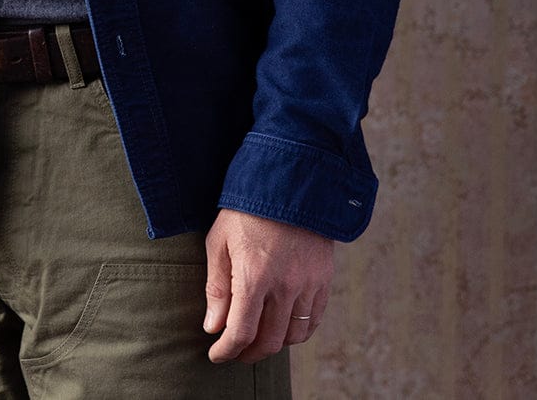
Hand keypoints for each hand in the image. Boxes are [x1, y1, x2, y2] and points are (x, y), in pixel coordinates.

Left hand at [203, 208, 333, 363]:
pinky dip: (298, 331)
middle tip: (235, 351)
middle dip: (248, 353)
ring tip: (258, 338)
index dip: (226, 351)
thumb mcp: (219, 240)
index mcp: (254, 276)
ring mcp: (307, 284)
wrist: (288, 180)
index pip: (241, 332)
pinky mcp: (323, 279)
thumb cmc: (247, 209)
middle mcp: (284, 286)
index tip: (216, 355)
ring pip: (293, 335)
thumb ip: (216, 287)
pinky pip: (313, 320)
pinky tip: (283, 326)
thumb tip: (213, 326)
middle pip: (268, 341)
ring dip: (273, 344)